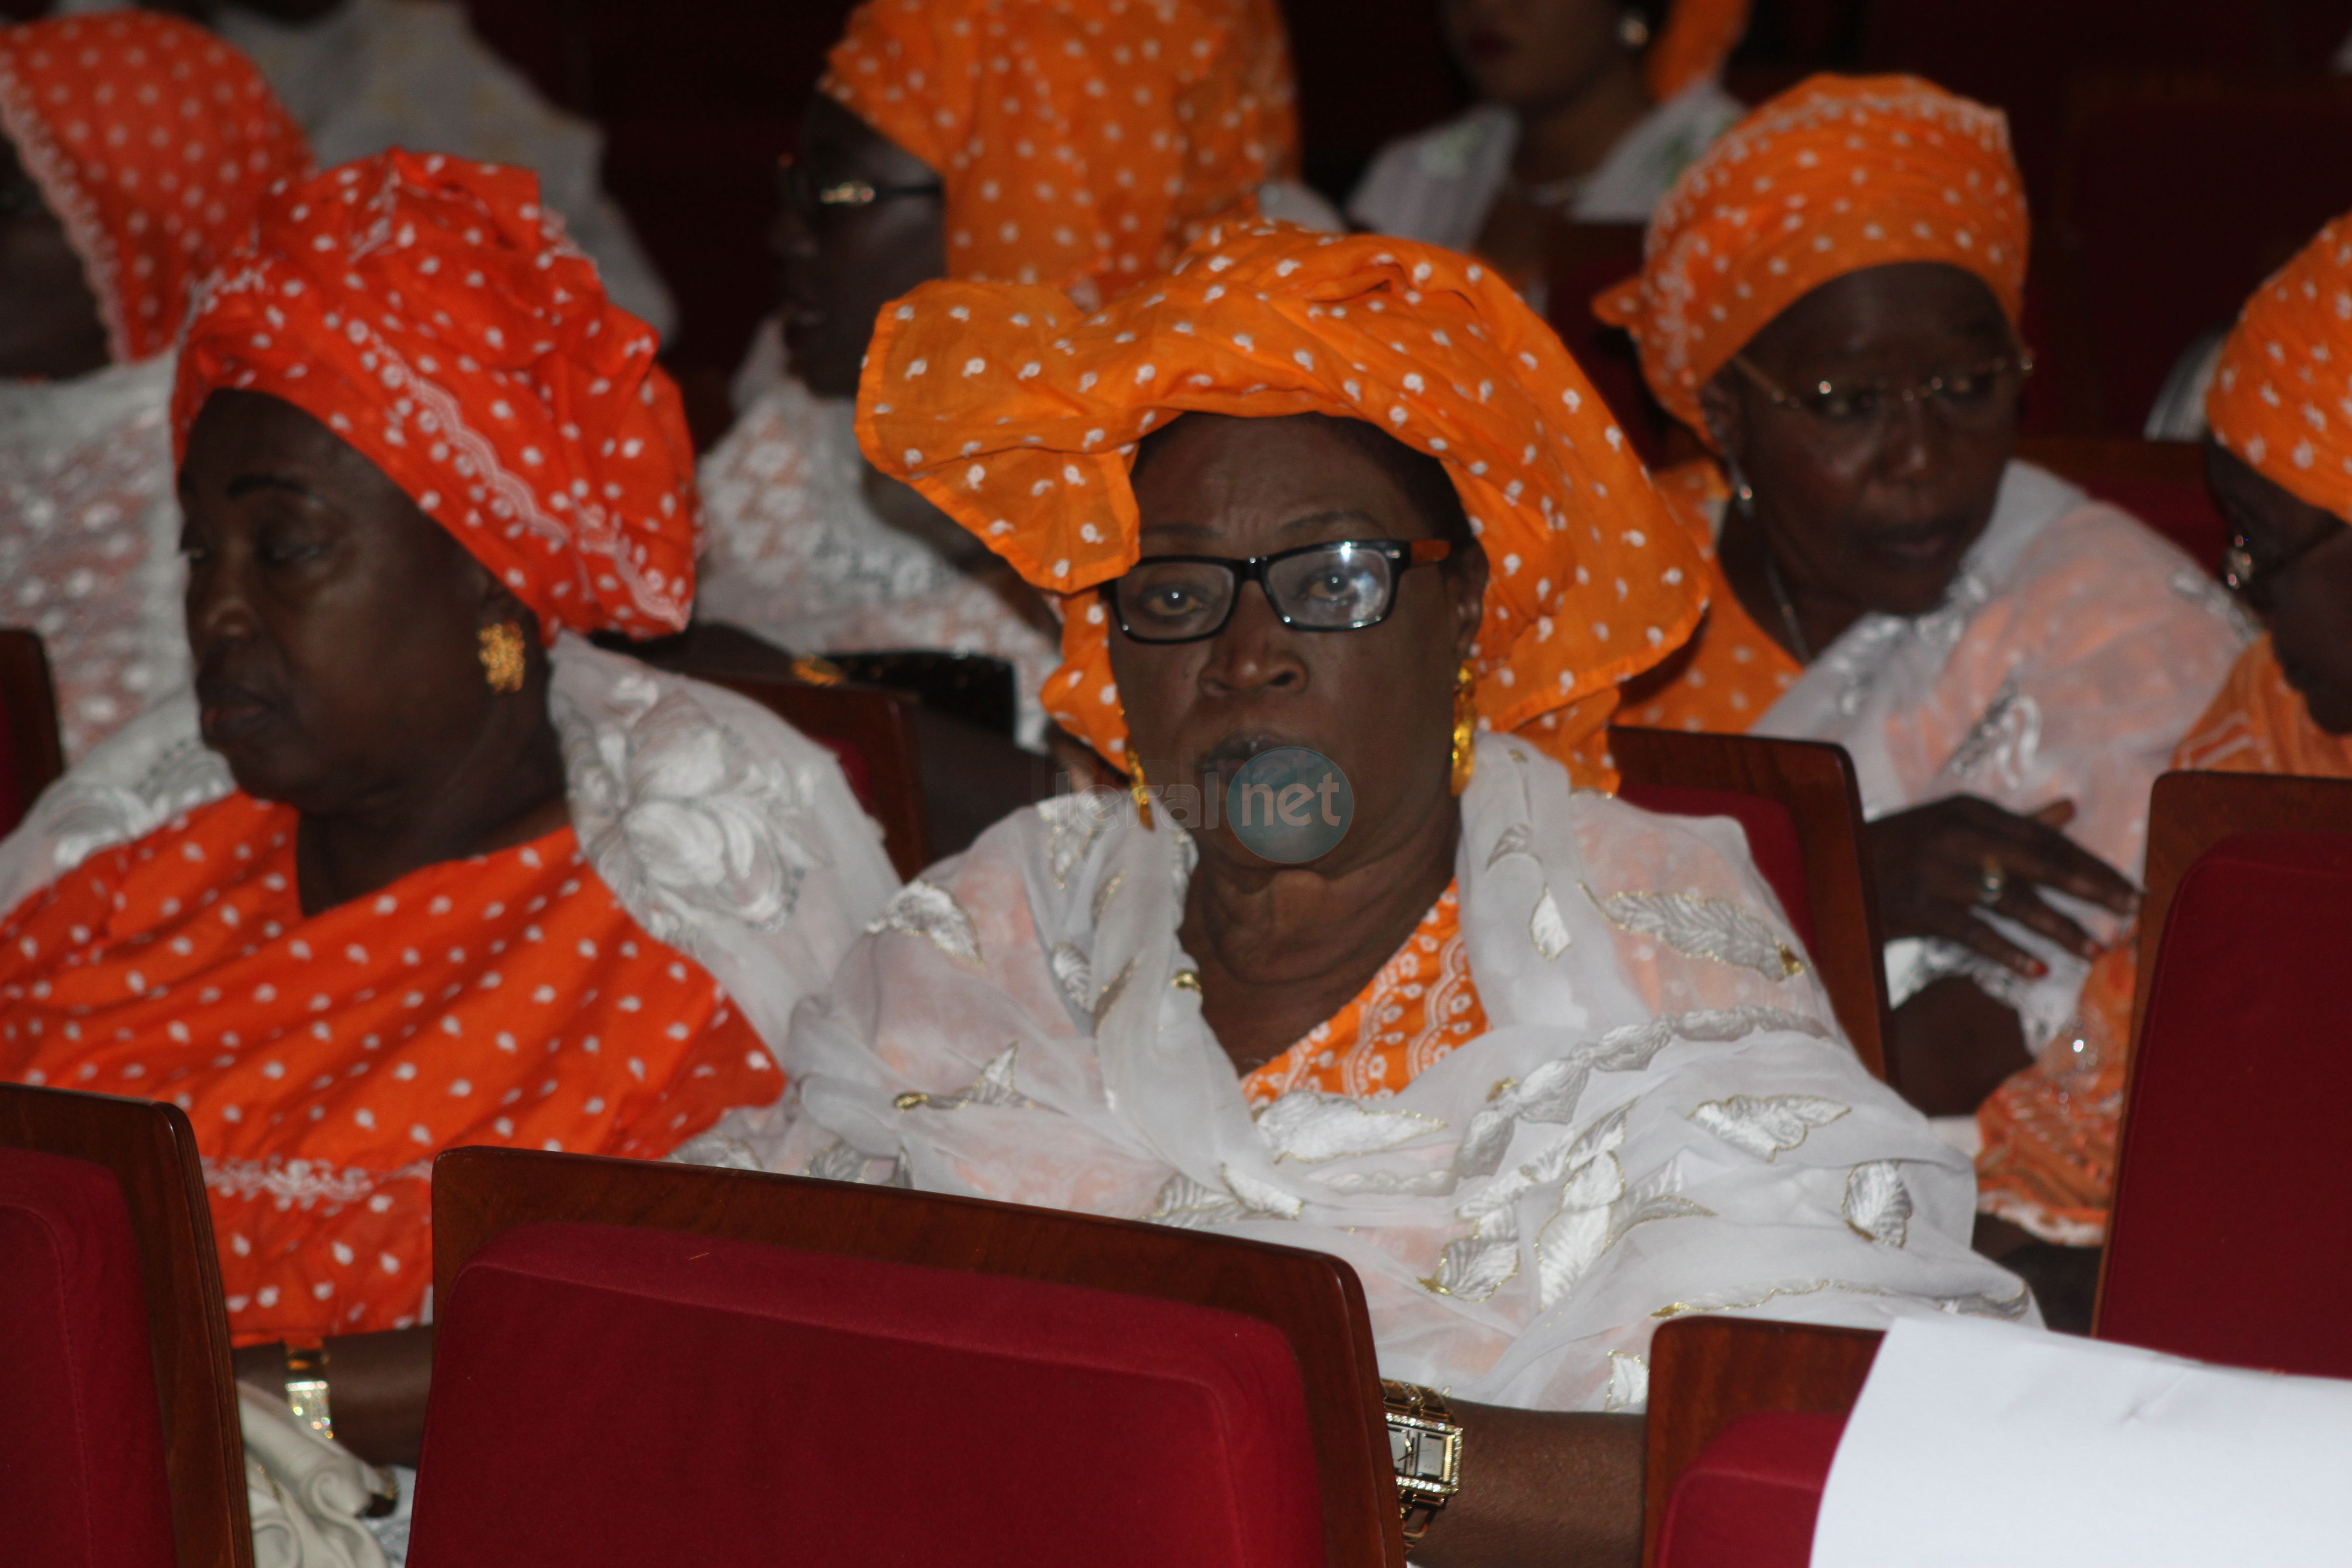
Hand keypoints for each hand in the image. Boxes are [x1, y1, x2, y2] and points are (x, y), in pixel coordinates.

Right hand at [1867, 796, 2138, 976]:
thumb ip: (2015, 822)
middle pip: (2037, 863)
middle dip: (2090, 888)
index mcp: (1970, 811)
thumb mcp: (1954, 826)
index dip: (2090, 862)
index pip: (2045, 838)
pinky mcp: (1915, 907)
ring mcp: (1933, 872)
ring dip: (2058, 926)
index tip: (2129, 887)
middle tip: (2132, 911)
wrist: (1827, 865)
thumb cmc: (1902, 848)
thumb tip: (2070, 807)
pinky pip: (1972, 932)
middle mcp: (1954, 835)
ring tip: (2095, 949)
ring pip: (2010, 900)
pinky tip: (2037, 970)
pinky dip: (2007, 951)